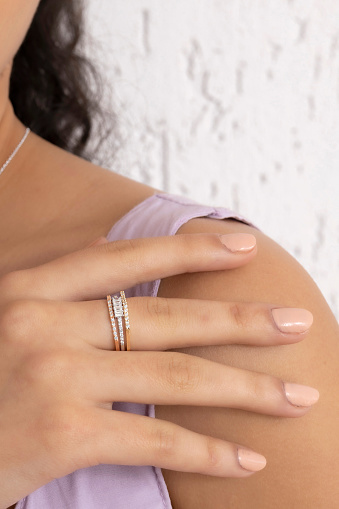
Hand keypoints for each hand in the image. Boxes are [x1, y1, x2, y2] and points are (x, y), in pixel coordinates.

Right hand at [0, 233, 316, 507]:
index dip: (191, 249)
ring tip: (298, 395)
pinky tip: (248, 459)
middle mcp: (43, 322)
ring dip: (246, 389)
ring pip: (175, 376)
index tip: (245, 246)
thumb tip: (115, 261)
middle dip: (240, 319)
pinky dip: (207, 452)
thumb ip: (58, 290)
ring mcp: (54, 375)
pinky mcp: (60, 435)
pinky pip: (154, 438)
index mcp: (31, 288)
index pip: (128, 258)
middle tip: (296, 323)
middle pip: (166, 316)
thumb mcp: (4, 314)